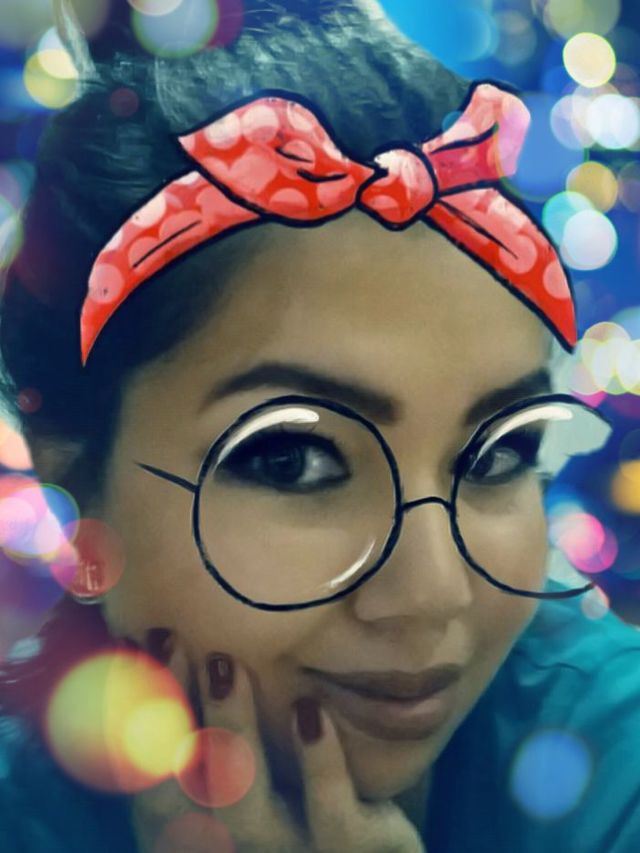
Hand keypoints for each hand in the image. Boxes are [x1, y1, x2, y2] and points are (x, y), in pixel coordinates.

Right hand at [131, 631, 427, 852]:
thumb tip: (165, 646)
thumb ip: (209, 734)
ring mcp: (286, 851)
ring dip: (231, 730)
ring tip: (225, 667)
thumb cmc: (299, 810)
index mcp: (199, 828)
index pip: (148, 777)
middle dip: (169, 712)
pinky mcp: (349, 849)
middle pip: (186, 781)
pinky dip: (318, 762)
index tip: (135, 648)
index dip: (130, 719)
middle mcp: (231, 844)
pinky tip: (309, 711)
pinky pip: (331, 812)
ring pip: (245, 800)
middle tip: (170, 641)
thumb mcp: (247, 784)